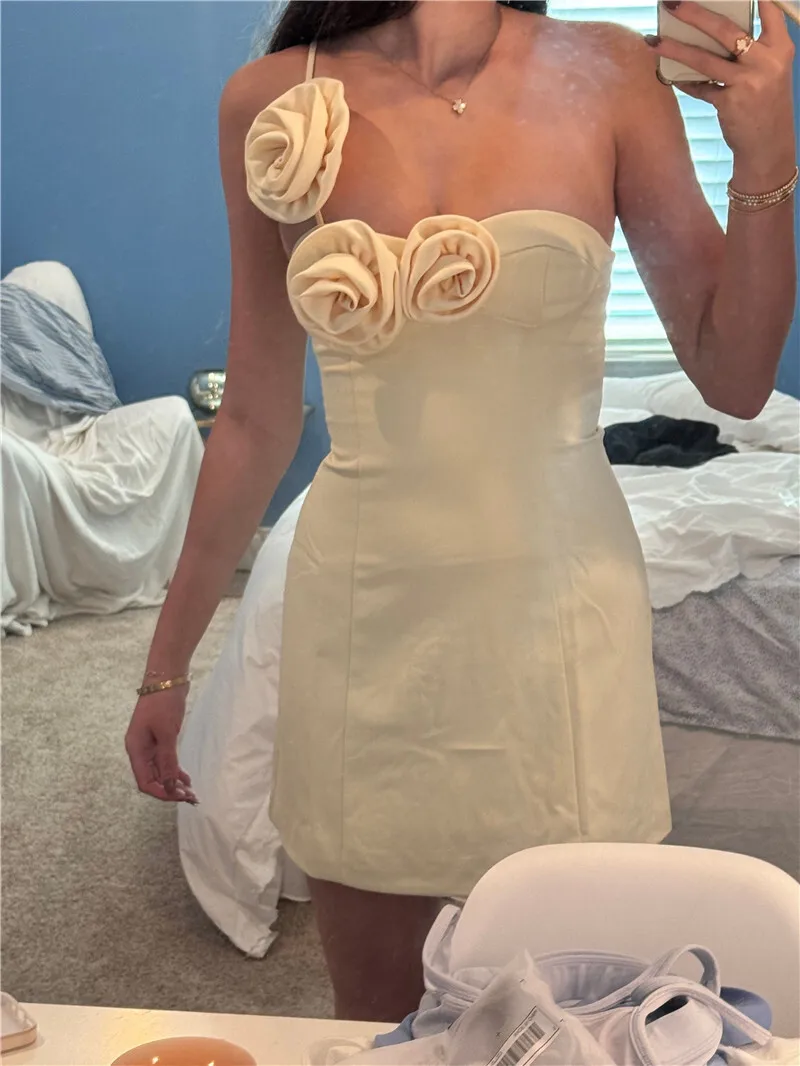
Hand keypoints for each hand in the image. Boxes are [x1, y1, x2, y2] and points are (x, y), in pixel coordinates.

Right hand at [125, 687, 197, 803]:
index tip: (180, 797)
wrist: (167, 677)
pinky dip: (175, 770)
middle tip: (191, 797)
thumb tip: (170, 787)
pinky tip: (186, 777)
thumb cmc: (163, 703)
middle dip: (170, 790)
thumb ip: (167, 760)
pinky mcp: (160, 738)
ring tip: (191, 791)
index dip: (162, 792)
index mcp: (136, 749)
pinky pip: (165, 760)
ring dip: (174, 782)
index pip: (145, 782)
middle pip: (152, 778)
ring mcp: (149, 744)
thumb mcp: (167, 733)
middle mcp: (140, 750)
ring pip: (160, 771)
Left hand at [649, 1, 795, 176]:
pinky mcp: (729, 103)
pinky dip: (686, 82)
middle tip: (672, 2)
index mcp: (780, 47)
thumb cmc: (765, 103)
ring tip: (653, 41)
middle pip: (725, 29)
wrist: (768, 145)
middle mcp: (766, 61)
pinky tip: (673, 76)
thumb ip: (751, 49)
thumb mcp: (769, 71)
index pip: (769, 10)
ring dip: (675, 49)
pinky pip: (700, 88)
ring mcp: (747, 82)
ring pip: (704, 59)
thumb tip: (712, 29)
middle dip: (695, 13)